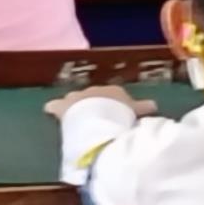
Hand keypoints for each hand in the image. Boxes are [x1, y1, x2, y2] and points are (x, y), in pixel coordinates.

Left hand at [44, 86, 158, 119]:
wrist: (99, 113)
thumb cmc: (120, 113)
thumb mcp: (135, 111)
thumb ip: (143, 107)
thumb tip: (155, 105)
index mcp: (113, 90)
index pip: (113, 95)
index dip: (113, 104)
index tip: (114, 111)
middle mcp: (94, 90)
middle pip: (92, 96)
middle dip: (91, 103)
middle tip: (93, 114)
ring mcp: (77, 97)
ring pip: (73, 99)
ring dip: (73, 105)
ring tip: (74, 114)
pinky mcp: (62, 107)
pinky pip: (54, 106)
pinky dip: (53, 108)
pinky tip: (48, 109)